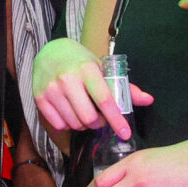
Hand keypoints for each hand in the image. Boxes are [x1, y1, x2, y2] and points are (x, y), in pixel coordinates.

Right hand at [31, 38, 152, 138]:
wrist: (50, 52)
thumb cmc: (80, 62)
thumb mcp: (102, 68)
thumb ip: (124, 87)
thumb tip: (148, 100)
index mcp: (87, 70)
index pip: (105, 100)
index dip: (116, 120)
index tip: (125, 134)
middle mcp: (68, 79)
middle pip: (89, 118)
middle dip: (98, 123)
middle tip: (99, 117)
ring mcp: (51, 89)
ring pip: (74, 123)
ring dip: (83, 124)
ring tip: (83, 113)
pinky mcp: (39, 98)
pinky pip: (59, 124)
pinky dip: (68, 124)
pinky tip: (69, 113)